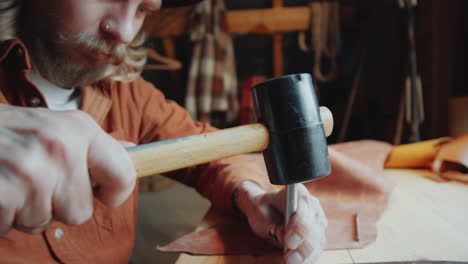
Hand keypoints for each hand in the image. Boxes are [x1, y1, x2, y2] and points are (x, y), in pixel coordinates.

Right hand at [0, 105, 135, 234]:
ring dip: (26, 211)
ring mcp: (28, 171)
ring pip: (44, 223)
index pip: (124, 174)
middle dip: (56, 205)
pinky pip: (12, 227)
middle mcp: (59, 147)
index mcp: (78, 129)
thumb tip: (134, 151)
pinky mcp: (2, 194)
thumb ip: (95, 144)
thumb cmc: (11, 131)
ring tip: (11, 182)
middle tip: (33, 180)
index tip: (104, 194)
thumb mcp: (56, 126)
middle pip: (81, 212)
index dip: (116, 192)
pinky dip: (3, 217)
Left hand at [235, 181, 326, 263]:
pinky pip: (317, 249)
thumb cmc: (263, 209)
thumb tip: (284, 236)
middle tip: (288, 259)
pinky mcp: (319, 234)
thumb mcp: (260, 212)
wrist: (267, 210)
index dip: (298, 226)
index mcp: (297, 192)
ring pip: (317, 240)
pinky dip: (308, 258)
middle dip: (302, 246)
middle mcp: (312, 204)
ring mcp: (318, 220)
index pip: (303, 208)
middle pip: (313, 228)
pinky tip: (298, 263)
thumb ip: (272, 222)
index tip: (289, 242)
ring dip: (305, 255)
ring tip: (291, 263)